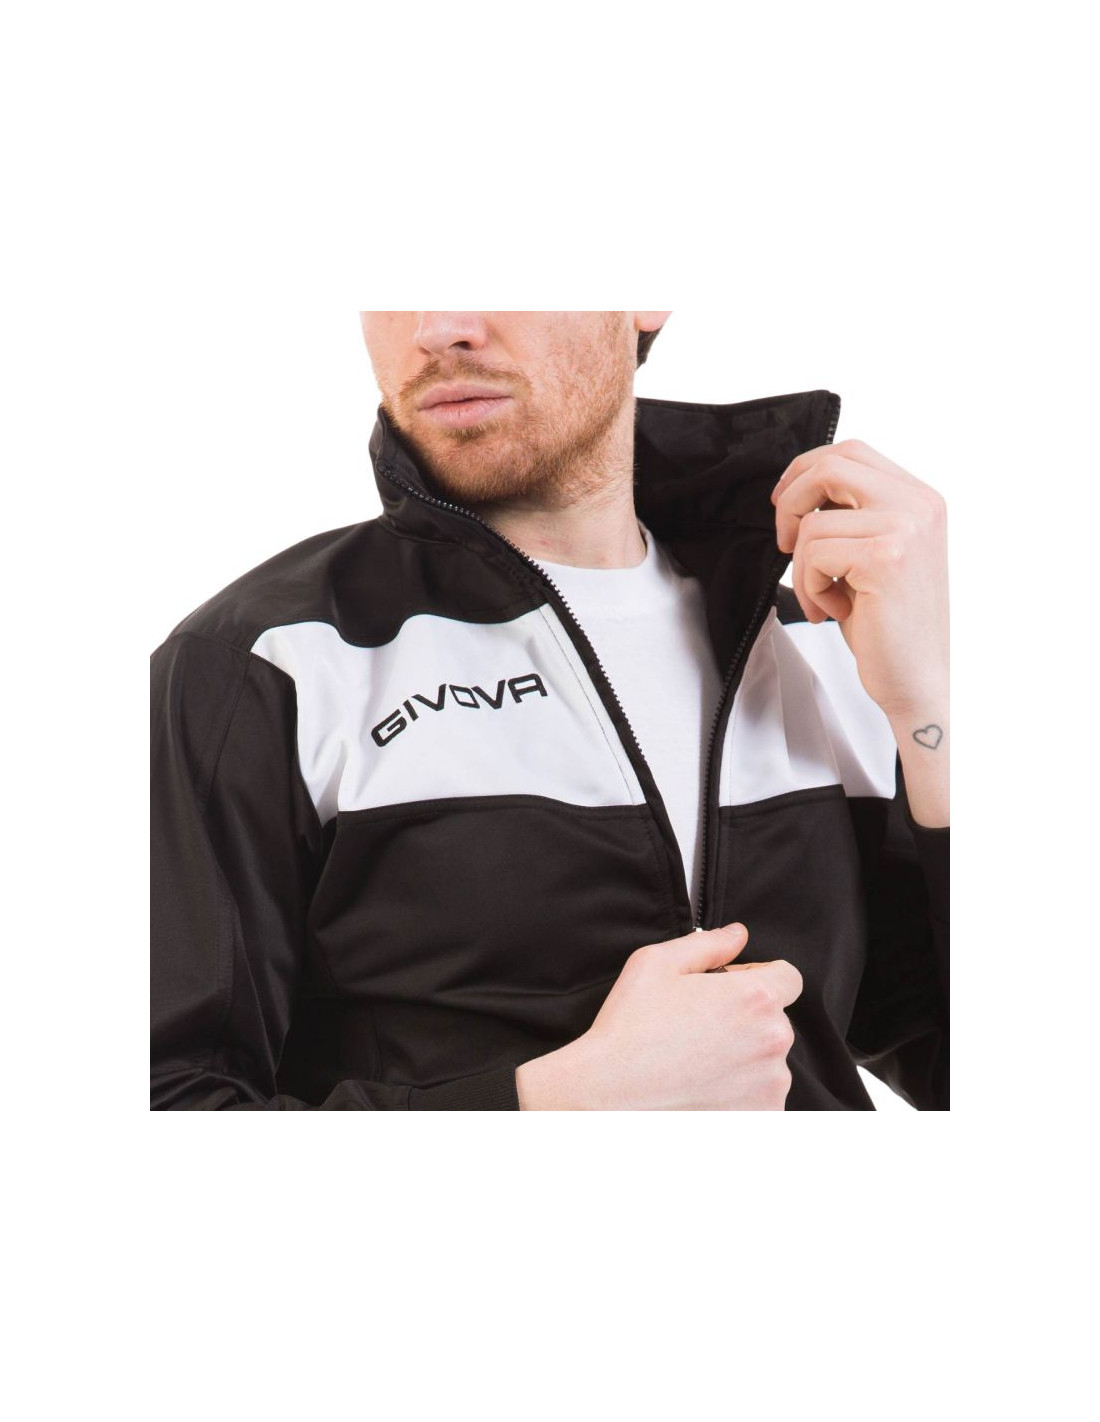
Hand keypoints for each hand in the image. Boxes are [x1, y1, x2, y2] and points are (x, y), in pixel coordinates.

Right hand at [515, 923, 801, 1109]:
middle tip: (699, 1029)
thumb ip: (707, 943)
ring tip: (695, 1063)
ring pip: (769, 1062)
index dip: (758, 978)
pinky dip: (739, 1095)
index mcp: (755, 998)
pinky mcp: (761, 1119)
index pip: (789, 977)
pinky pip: (761, 1099)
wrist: (608, 1098)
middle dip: (747, 1020)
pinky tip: (700, 1089)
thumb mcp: (657, 964)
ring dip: (744, 1059)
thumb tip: (738, 935)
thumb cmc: (629, 1031)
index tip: (728, 991)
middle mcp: (774, 1042)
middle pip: (776, 1020)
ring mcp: (771, 1086)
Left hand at [770, 437, 948, 719]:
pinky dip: (809, 588)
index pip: (850, 452)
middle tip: (785, 545)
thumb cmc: (887, 623)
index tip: (783, 505)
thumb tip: (797, 493)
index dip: (805, 471)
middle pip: (830, 466)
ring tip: (823, 597)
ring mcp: (906, 528)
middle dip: (791, 504)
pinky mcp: (886, 558)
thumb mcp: (872, 555)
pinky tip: (834, 611)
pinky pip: (814, 555)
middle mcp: (919, 505)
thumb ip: (852, 516)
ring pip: (813, 523)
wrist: (917, 680)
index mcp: (920, 498)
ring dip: (802, 568)